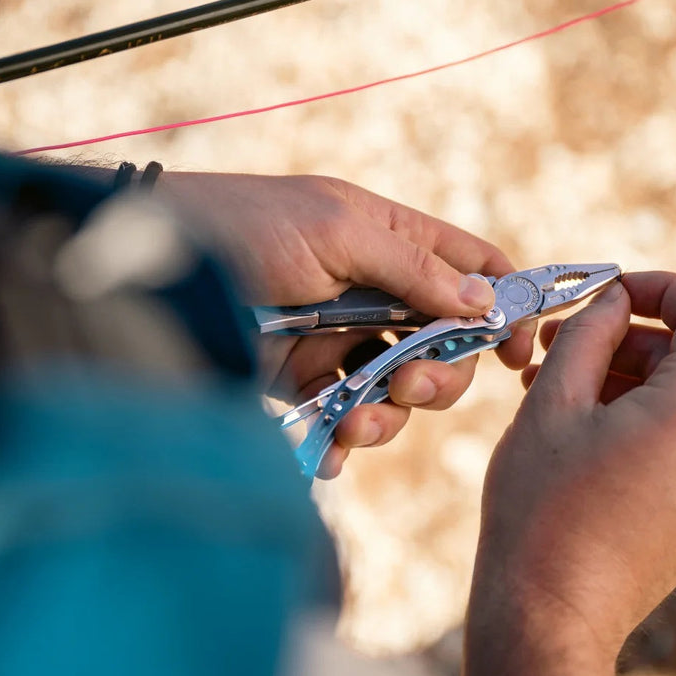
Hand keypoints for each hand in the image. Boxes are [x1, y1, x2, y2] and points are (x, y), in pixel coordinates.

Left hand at [156, 171, 533, 476]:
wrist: (159, 268)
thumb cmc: (246, 225)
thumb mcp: (335, 229)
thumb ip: (411, 267)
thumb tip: (484, 301)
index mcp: (392, 241)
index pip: (472, 268)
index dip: (506, 305)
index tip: (516, 351)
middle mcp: (375, 294)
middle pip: (446, 347)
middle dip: (439, 377)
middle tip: (408, 385)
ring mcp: (340, 342)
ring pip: (400, 393)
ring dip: (390, 415)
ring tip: (354, 422)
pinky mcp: (303, 383)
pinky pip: (346, 421)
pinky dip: (346, 442)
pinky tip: (332, 450)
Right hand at [461, 272, 675, 675]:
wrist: (550, 616)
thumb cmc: (541, 507)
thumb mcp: (551, 403)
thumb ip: (587, 335)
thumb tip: (612, 300)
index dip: (661, 287)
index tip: (607, 292)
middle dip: (619, 342)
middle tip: (547, 348)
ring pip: (671, 404)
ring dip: (613, 385)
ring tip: (545, 398)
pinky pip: (669, 446)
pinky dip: (624, 426)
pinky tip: (567, 443)